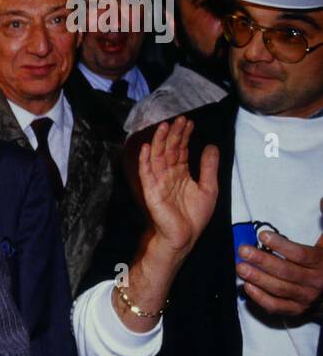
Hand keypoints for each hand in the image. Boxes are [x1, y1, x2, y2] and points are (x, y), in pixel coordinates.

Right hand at [138, 116, 218, 258]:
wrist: (184, 236)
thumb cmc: (194, 216)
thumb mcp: (209, 188)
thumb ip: (209, 167)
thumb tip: (211, 146)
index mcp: (180, 173)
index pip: (181, 150)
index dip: (184, 136)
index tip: (188, 122)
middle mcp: (168, 174)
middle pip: (169, 150)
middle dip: (173, 134)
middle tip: (178, 119)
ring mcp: (158, 182)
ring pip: (157, 157)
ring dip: (159, 141)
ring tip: (164, 126)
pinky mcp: (151, 191)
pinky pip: (146, 173)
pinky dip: (145, 160)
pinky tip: (147, 148)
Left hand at [236, 198, 322, 318]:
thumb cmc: (322, 260)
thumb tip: (321, 200)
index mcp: (321, 263)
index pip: (301, 255)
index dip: (281, 245)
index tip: (262, 236)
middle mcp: (315, 282)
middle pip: (286, 272)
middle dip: (262, 261)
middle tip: (242, 251)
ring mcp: (305, 298)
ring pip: (279, 289)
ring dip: (257, 278)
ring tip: (240, 267)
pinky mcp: (295, 310)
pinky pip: (276, 306)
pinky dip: (260, 298)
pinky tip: (246, 286)